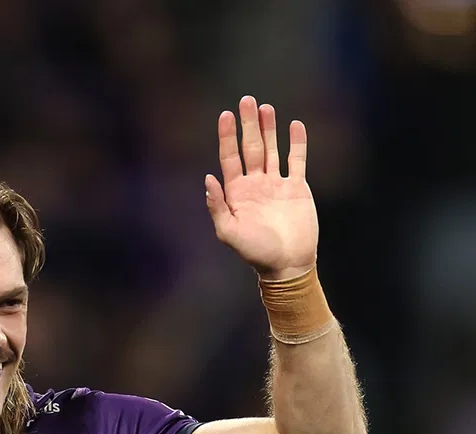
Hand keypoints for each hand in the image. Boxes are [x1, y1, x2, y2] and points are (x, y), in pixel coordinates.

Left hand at [205, 96, 317, 279]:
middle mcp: (255, 184)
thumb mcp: (229, 232)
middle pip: (251, 147)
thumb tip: (208, 178)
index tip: (226, 115)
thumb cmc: (255, 251)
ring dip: (269, 129)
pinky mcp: (297, 187)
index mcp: (236, 192)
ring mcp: (276, 184)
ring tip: (265, 108)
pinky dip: (297, 143)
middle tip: (247, 99)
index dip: (227, 136)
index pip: (230, 157)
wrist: (286, 263)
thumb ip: (217, 206)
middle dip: (248, 124)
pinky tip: (295, 125)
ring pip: (272, 149)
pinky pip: (297, 160)